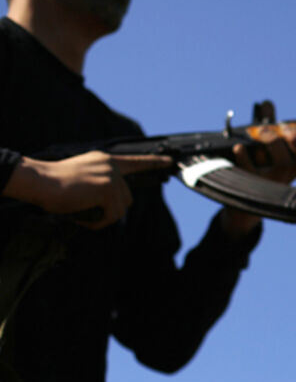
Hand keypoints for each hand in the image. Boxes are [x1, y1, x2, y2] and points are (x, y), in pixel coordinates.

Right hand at [4, 152, 171, 229]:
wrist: (39, 180)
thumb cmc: (53, 183)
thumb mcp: (83, 175)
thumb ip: (102, 182)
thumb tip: (117, 204)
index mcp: (105, 159)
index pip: (136, 161)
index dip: (154, 163)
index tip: (170, 162)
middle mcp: (112, 166)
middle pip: (127, 197)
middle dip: (111, 209)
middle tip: (89, 210)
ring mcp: (112, 178)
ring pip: (120, 209)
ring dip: (103, 217)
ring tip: (81, 211)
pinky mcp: (108, 190)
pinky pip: (111, 216)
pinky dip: (97, 222)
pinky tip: (83, 216)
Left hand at [221, 128, 295, 235]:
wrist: (244, 200)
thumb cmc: (261, 168)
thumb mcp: (269, 148)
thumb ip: (270, 125)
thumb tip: (267, 103)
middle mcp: (290, 176)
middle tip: (286, 129)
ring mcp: (273, 181)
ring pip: (283, 164)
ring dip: (274, 142)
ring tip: (263, 131)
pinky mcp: (253, 184)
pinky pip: (251, 170)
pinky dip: (244, 156)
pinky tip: (239, 147)